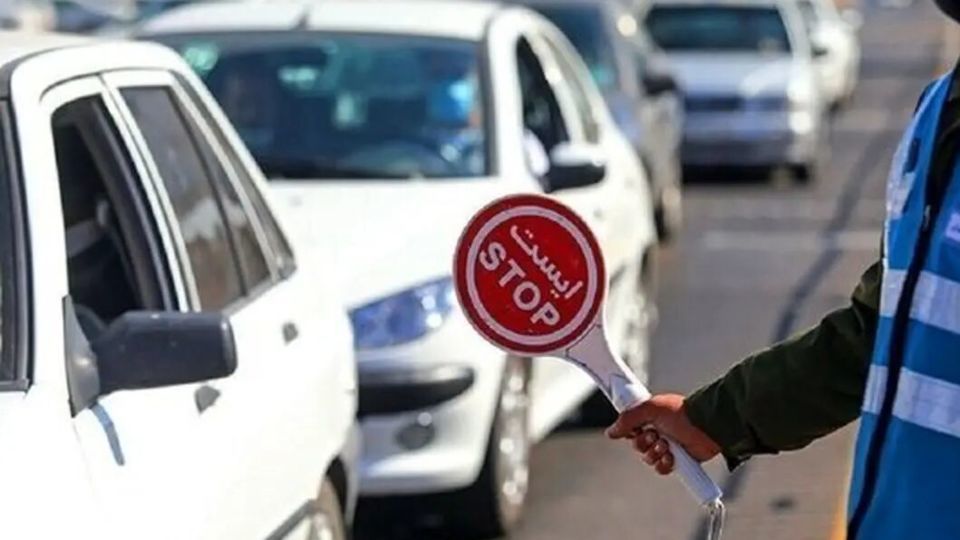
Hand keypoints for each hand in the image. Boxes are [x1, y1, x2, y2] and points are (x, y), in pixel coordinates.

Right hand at [605, 393, 720, 474]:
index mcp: (651, 417)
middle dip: (643, 443)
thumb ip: (627, 419)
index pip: (631, 428)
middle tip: (655, 436)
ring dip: (655, 453)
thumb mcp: (650, 408)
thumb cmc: (682, 413)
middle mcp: (658, 432)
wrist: (706, 427)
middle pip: (637, 445)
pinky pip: (661, 468)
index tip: (636, 429)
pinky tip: (671, 457)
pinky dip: (664, 464)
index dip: (630, 431)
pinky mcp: (677, 461)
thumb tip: (610, 432)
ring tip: (666, 446)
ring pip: (648, 458)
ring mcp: (667, 447)